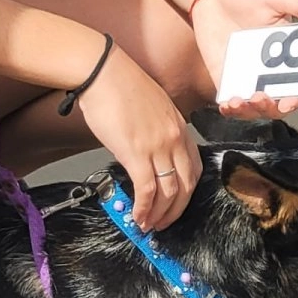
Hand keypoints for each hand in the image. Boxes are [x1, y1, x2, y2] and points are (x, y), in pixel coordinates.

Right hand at [77, 47, 201, 230]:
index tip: (177, 204)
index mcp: (180, 127)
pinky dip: (144, 208)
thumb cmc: (120, 85)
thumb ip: (157, 132)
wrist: (103, 72)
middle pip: (186, 186)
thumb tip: (149, 154)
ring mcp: (158, 147)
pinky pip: (147, 190)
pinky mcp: (137, 153)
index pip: (195, 169)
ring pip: (169, 192)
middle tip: (164, 223)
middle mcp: (174, 139)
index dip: (188, 193)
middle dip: (176, 211)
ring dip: (159, 214)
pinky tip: (138, 216)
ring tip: (148, 225)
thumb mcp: (153, 109)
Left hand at [190, 0, 297, 118]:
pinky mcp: (226, 77)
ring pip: (254, 107)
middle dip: (272, 108)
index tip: (291, 101)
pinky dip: (230, 109)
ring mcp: (247, 75)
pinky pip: (230, 102)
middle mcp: (269, 69)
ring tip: (243, 101)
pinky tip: (229, 103)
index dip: (297, 97)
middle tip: (264, 98)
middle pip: (277, 102)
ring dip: (251, 111)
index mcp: (288, 54)